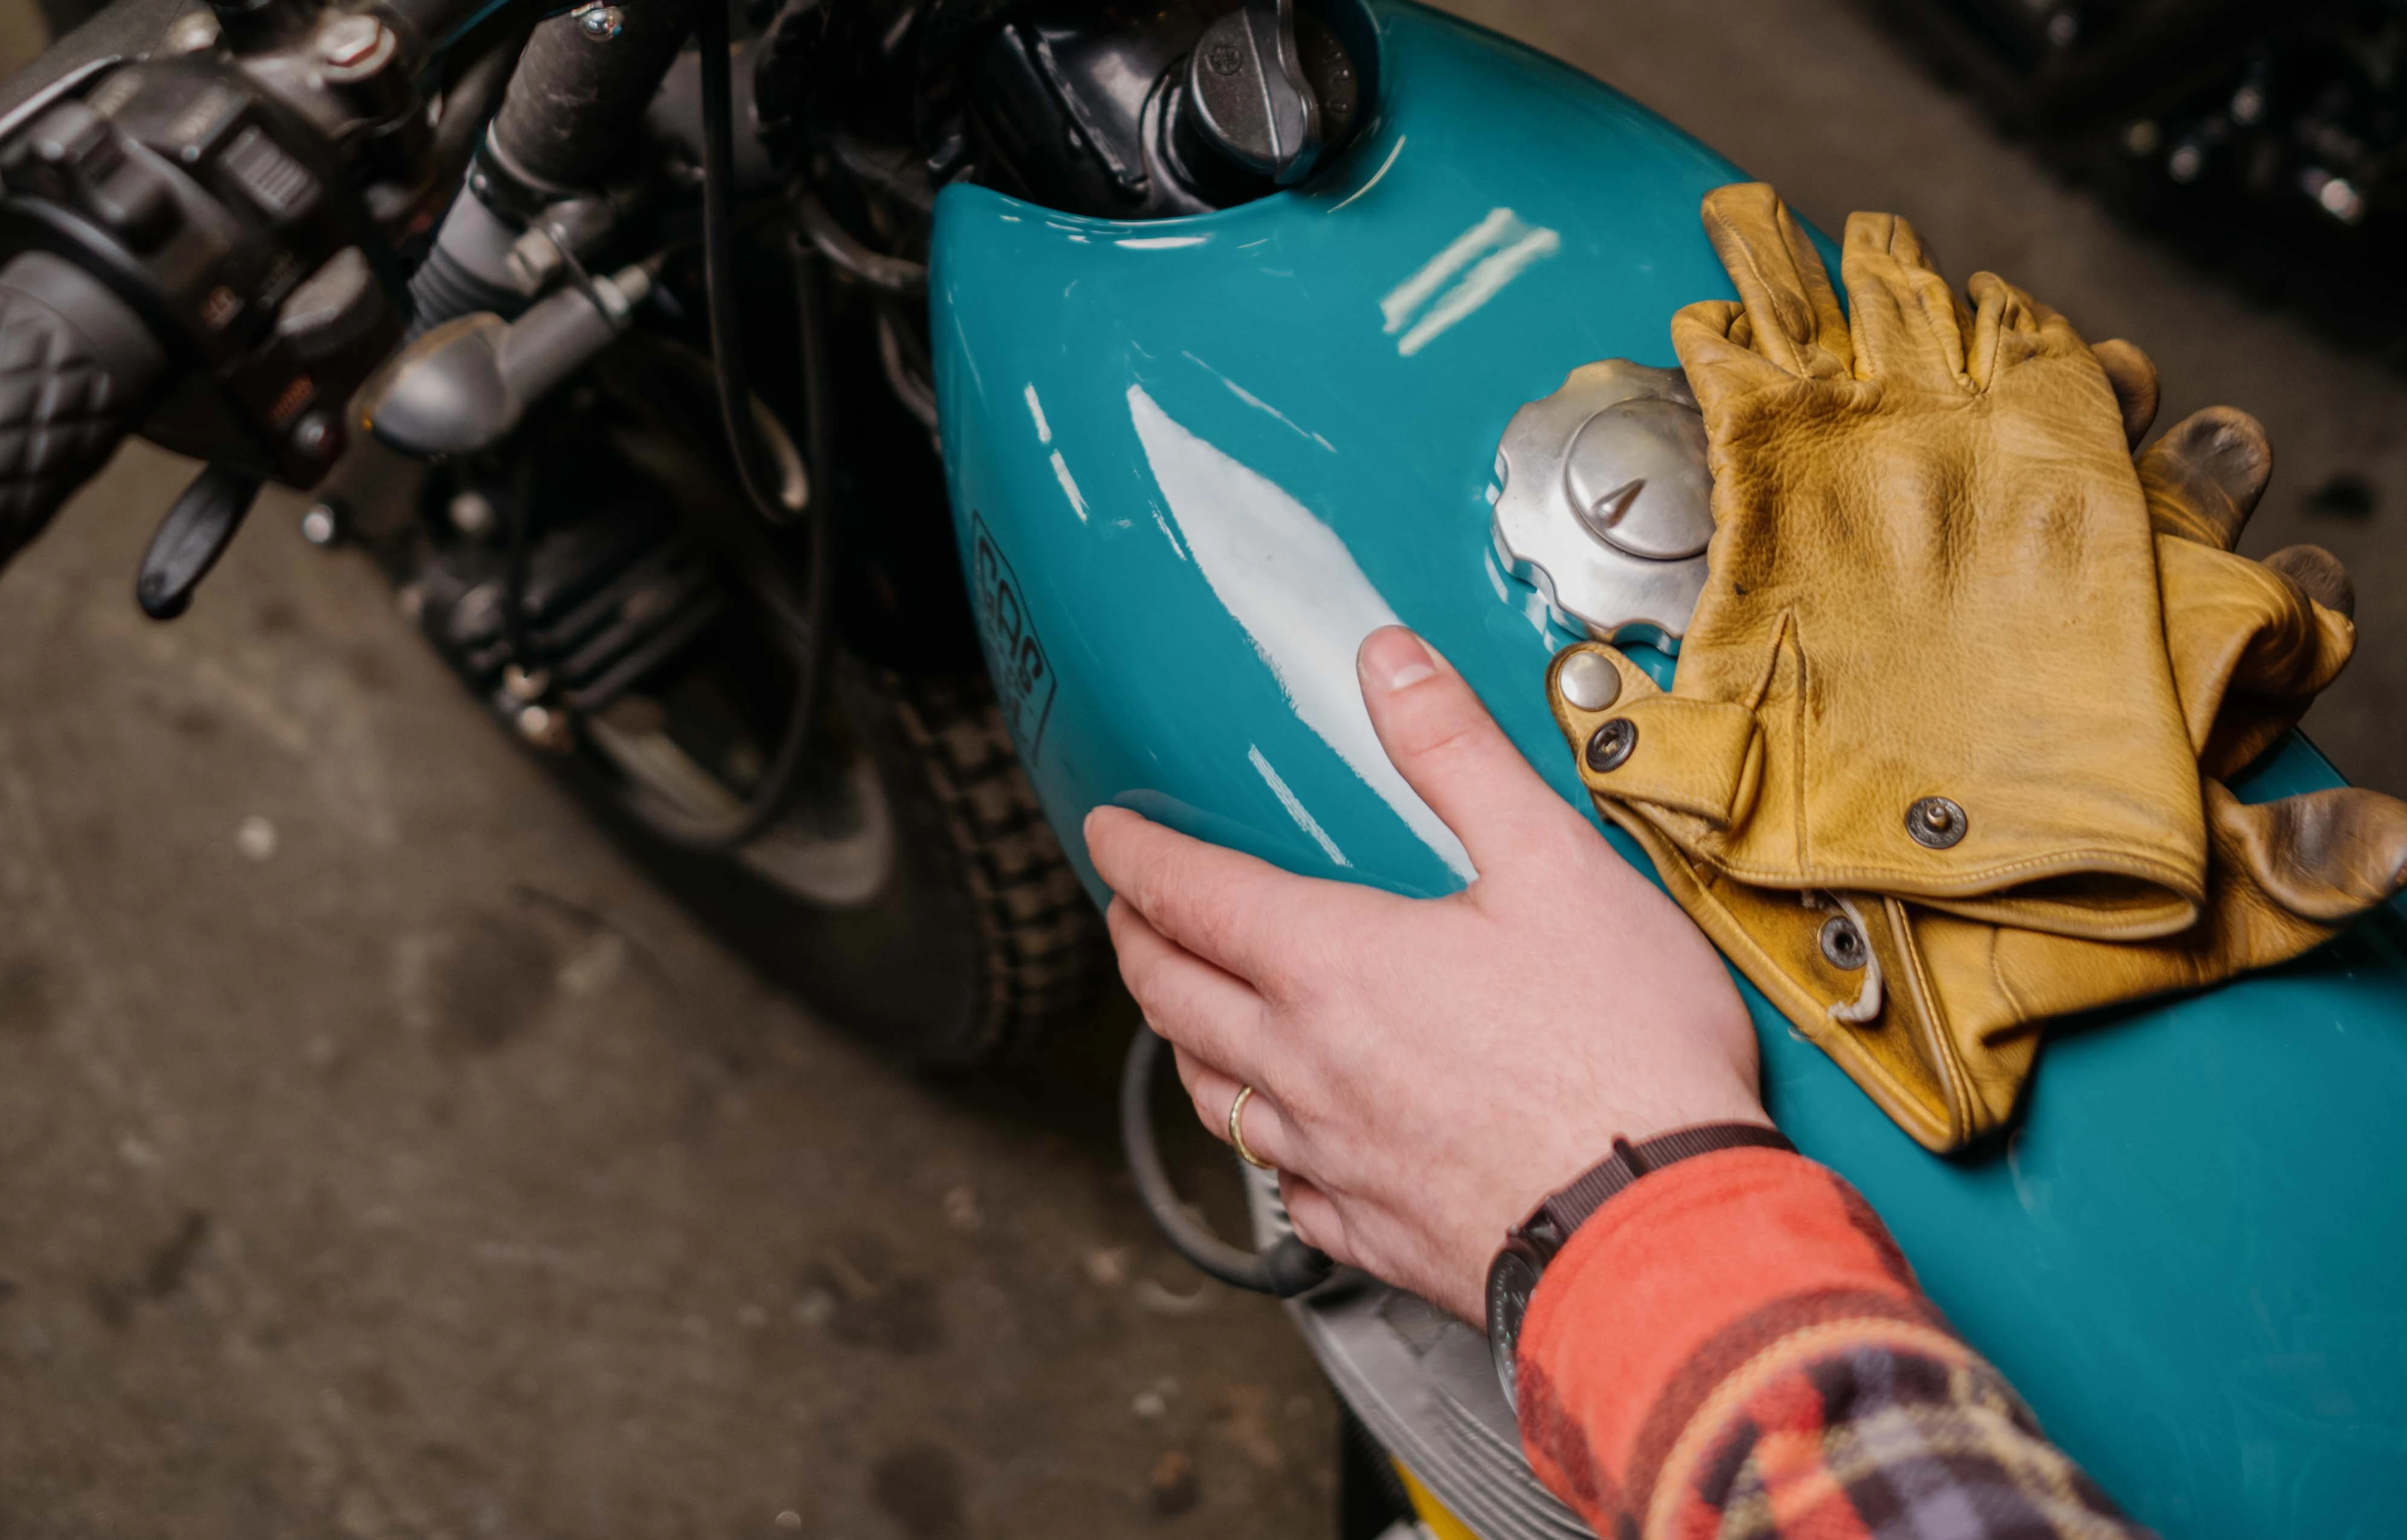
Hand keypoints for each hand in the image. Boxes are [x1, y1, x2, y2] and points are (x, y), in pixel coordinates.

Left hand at [1086, 626, 1764, 1321]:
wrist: (1660, 1231)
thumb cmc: (1623, 1055)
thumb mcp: (1552, 862)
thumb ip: (1457, 754)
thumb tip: (1390, 661)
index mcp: (1331, 966)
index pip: (1189, 895)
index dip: (1134, 856)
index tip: (1107, 835)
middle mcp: (1306, 1067)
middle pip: (1172, 996)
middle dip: (1136, 942)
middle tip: (1128, 914)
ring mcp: (1332, 1158)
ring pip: (1212, 1095)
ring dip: (1182, 1041)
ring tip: (1185, 1014)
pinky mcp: (1375, 1233)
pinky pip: (1282, 1188)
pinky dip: (1264, 1150)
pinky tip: (1284, 1145)